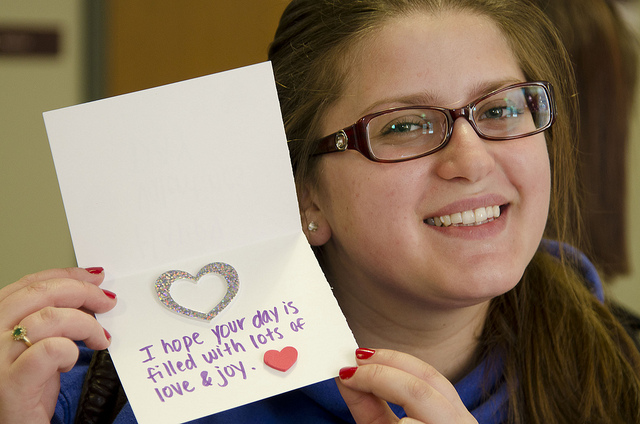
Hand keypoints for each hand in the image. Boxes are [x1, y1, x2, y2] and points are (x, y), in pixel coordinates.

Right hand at [0, 267, 116, 422]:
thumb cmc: (28, 390)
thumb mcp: (38, 344)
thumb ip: (53, 318)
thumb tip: (90, 293)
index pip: (29, 284)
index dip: (66, 275)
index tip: (94, 277)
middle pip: (39, 293)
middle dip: (82, 292)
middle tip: (107, 303)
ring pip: (48, 318)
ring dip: (85, 324)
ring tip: (99, 339)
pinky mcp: (11, 384)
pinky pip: (49, 350)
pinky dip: (70, 351)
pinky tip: (72, 361)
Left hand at [336, 348, 477, 423]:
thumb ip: (371, 406)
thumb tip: (346, 374)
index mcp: (456, 417)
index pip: (431, 377)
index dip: (394, 360)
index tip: (360, 355)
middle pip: (423, 388)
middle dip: (381, 373)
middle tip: (350, 370)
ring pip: (416, 414)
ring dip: (382, 393)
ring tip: (354, 385)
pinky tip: (384, 420)